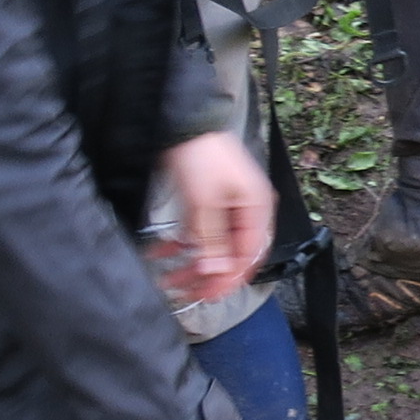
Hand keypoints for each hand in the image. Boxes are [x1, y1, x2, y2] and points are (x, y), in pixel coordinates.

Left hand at [155, 131, 273, 304]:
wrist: (185, 123)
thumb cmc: (201, 156)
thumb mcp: (204, 203)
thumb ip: (212, 241)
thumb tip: (217, 273)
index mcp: (257, 210)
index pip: (249, 256)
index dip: (229, 279)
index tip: (206, 296)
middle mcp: (248, 211)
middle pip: (232, 255)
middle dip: (207, 276)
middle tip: (181, 292)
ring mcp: (229, 208)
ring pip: (214, 248)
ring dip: (191, 264)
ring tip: (167, 279)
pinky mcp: (210, 204)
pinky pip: (200, 234)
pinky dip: (182, 246)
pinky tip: (162, 254)